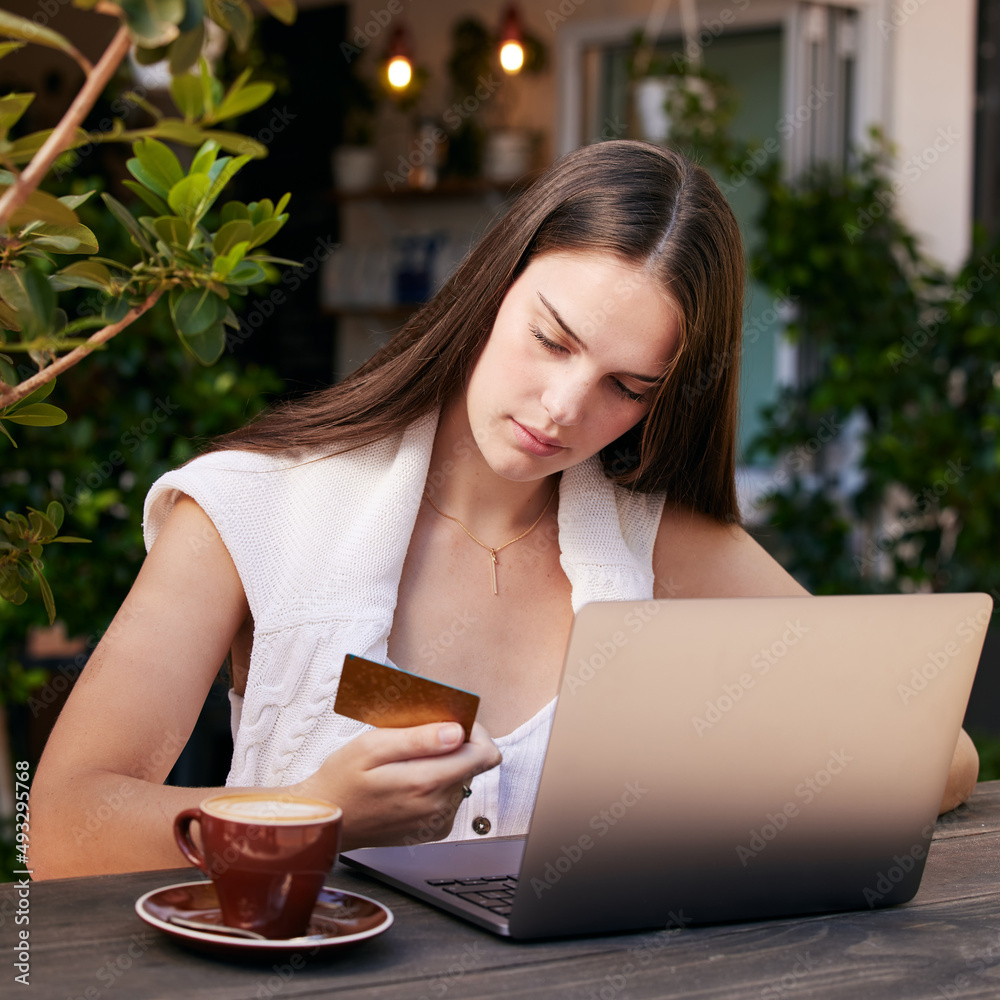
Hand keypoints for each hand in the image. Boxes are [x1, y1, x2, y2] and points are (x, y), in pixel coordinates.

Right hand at [292, 721, 500, 849]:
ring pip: (462, 780)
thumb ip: (418, 739)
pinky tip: (408, 781)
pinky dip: (436, 784)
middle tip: (420, 740)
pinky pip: (450, 798)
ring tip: (408, 762)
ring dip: (443, 765)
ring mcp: (437, 823)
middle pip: (473, 765)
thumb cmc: (343, 780)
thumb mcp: (372, 747)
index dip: (475, 732)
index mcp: (427, 783)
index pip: (484, 754)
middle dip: (454, 746)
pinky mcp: (433, 831)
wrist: (327, 821)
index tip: (452, 723)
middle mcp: (439, 808)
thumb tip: (457, 733)